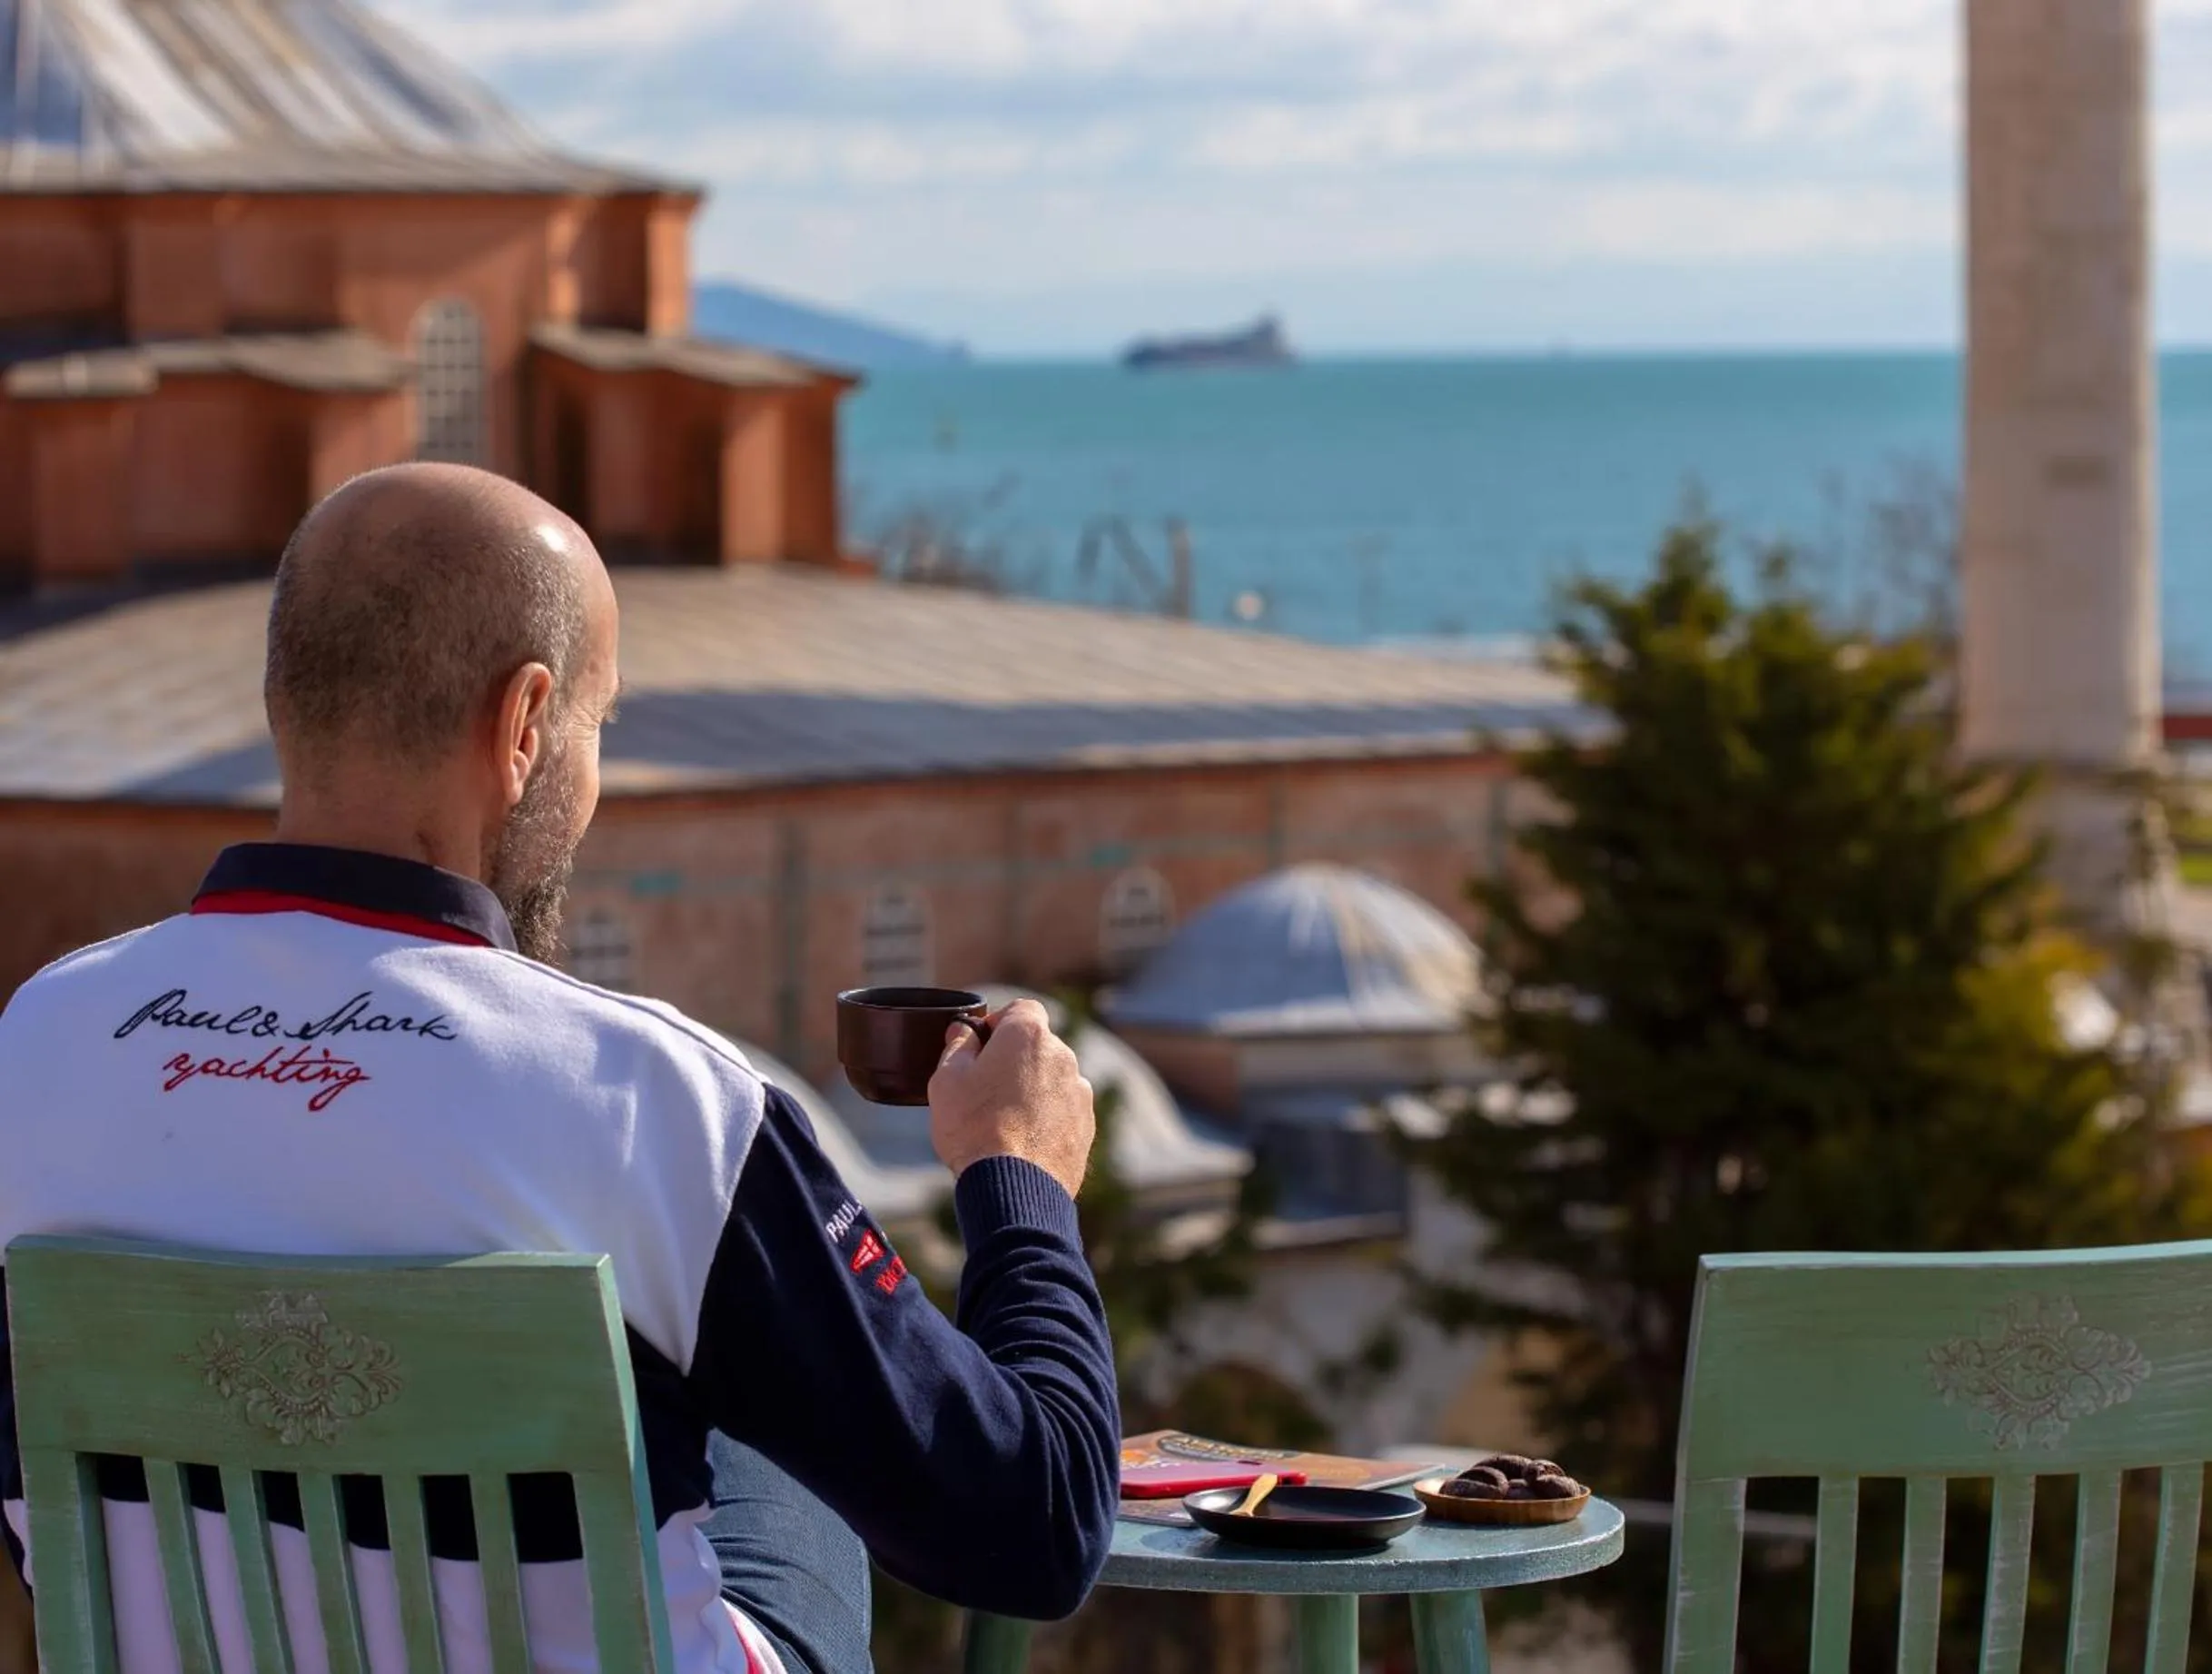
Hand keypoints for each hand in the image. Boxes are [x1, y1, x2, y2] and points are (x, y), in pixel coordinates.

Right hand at [927, 999, 1094, 1197]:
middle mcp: (1063, 1056)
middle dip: (1015, 1060)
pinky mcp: (1087, 1125)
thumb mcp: (946, 1080)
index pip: (1021, 1009)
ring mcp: (1079, 1092)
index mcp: (1028, 1035)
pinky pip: (1063, 1110)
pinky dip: (1047, 1118)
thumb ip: (957, 1045)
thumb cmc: (974, 1128)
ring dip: (1033, 1090)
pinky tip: (1023, 1142)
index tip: (982, 1046)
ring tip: (1003, 1122)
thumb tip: (964, 1030)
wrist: (1013, 1188)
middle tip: (985, 1089)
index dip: (999, 1023)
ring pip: (1052, 1079)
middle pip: (1037, 1046)